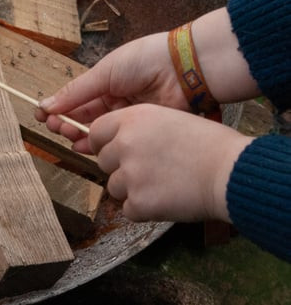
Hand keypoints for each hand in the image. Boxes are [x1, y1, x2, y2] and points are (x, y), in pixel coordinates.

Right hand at [36, 31, 187, 147]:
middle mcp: (115, 102)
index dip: (59, 108)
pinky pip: (115, 141)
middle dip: (66, 123)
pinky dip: (98, 145)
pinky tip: (84, 146)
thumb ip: (75, 92)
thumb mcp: (104, 72)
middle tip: (55, 127)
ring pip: (97, 132)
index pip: (76, 100)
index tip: (42, 115)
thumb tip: (45, 105)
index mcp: (106, 83)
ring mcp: (128, 118)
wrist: (185, 68)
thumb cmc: (146, 60)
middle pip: (84, 118)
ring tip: (67, 136)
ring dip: (79, 135)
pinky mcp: (141, 132)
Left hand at [88, 104, 251, 221]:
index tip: (116, 151)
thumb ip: (136, 128)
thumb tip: (114, 142)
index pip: (96, 131)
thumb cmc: (208, 144)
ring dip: (133, 189)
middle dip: (122, 168)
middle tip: (151, 170)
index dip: (105, 143)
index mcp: (132, 119)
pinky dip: (144, 209)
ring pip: (114, 187)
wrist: (231, 172)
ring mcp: (130, 174)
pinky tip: (167, 199)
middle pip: (103, 162)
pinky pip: (128, 209)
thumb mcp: (168, 118)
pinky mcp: (139, 202)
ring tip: (164, 183)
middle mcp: (125, 144)